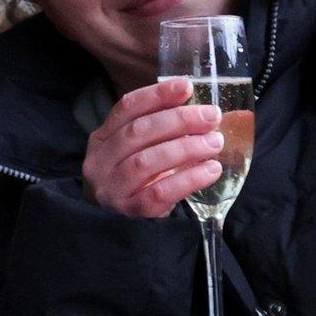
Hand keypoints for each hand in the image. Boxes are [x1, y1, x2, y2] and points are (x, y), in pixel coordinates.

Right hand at [82, 79, 222, 218]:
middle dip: (179, 120)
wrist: (113, 230)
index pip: (127, 108)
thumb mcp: (134, 151)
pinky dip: (187, 180)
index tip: (187, 86)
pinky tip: (210, 170)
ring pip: (147, 161)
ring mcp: (111, 189)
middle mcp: (100, 162)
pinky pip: (158, 193)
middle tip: (211, 116)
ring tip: (215, 142)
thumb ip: (157, 130)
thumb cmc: (133, 181)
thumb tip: (201, 109)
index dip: (157, 95)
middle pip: (139, 132)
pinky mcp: (128, 213)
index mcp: (102, 139)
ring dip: (186, 148)